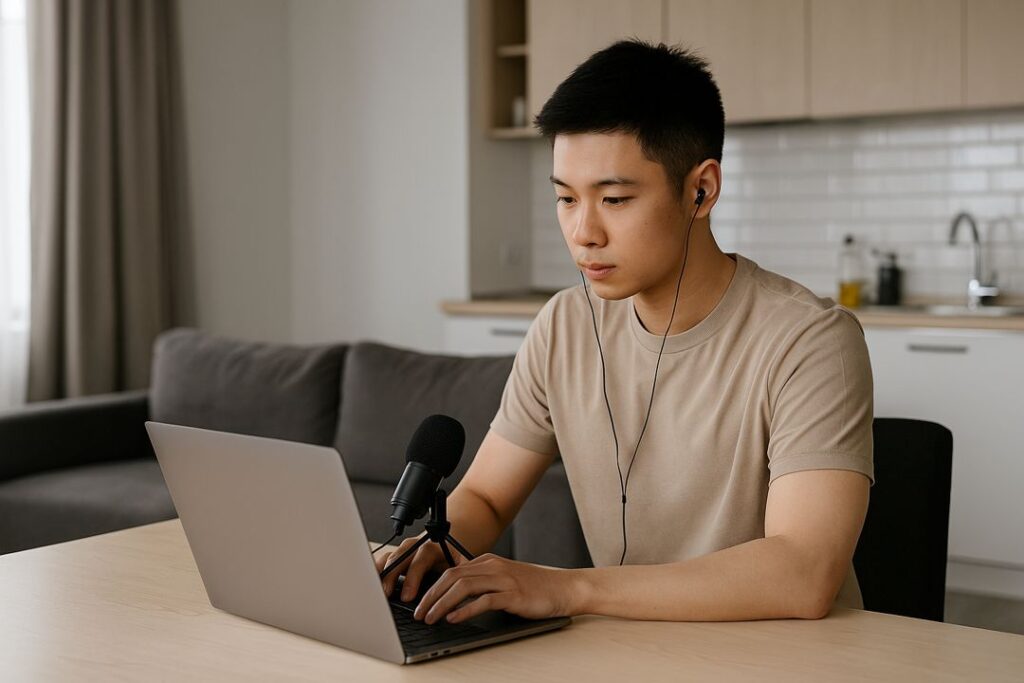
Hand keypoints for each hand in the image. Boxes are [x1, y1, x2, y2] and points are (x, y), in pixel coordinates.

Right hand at [375, 535, 453, 601]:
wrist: (449, 547)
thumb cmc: (455, 560)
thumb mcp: (461, 569)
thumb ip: (456, 580)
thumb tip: (452, 600)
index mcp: (434, 547)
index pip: (421, 559)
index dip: (413, 578)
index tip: (407, 596)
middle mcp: (417, 546)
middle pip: (400, 556)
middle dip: (391, 575)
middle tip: (385, 594)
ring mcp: (405, 550)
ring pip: (390, 557)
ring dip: (381, 573)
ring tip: (373, 589)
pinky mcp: (397, 557)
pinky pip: (383, 561)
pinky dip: (376, 571)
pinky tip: (370, 583)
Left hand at [412, 553, 578, 624]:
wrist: (564, 588)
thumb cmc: (535, 587)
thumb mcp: (504, 578)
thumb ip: (482, 581)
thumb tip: (455, 594)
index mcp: (488, 562)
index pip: (452, 570)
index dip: (432, 586)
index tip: (420, 602)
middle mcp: (493, 567)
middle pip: (453, 577)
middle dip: (431, 595)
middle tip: (419, 612)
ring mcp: (503, 580)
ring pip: (464, 587)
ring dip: (443, 603)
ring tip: (431, 617)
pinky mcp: (513, 595)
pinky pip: (484, 600)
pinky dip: (465, 609)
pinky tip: (454, 619)